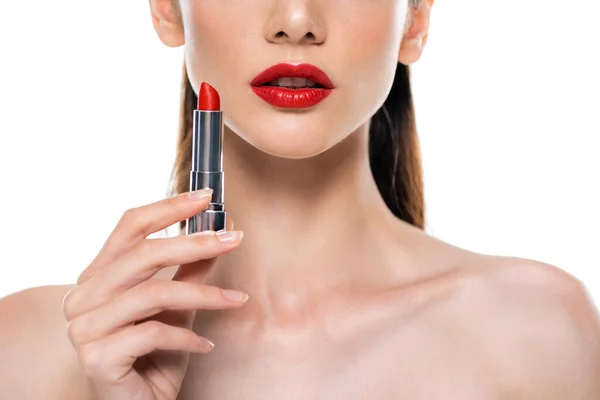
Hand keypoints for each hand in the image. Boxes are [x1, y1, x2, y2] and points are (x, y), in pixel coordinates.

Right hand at [62, 188, 247, 399]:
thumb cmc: (154, 355)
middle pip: (142, 254)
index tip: (207, 197)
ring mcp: (85, 327)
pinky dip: (187, 339)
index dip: (168, 208)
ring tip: (236, 300)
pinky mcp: (97, 357)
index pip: (129, 227)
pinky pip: (152, 334)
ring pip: (153, 293)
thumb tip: (219, 231)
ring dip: (203, 294)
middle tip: (233, 238)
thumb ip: (191, 270)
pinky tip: (206, 345)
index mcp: (98, 275)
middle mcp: (83, 296)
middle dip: (194, 243)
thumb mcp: (178, 307)